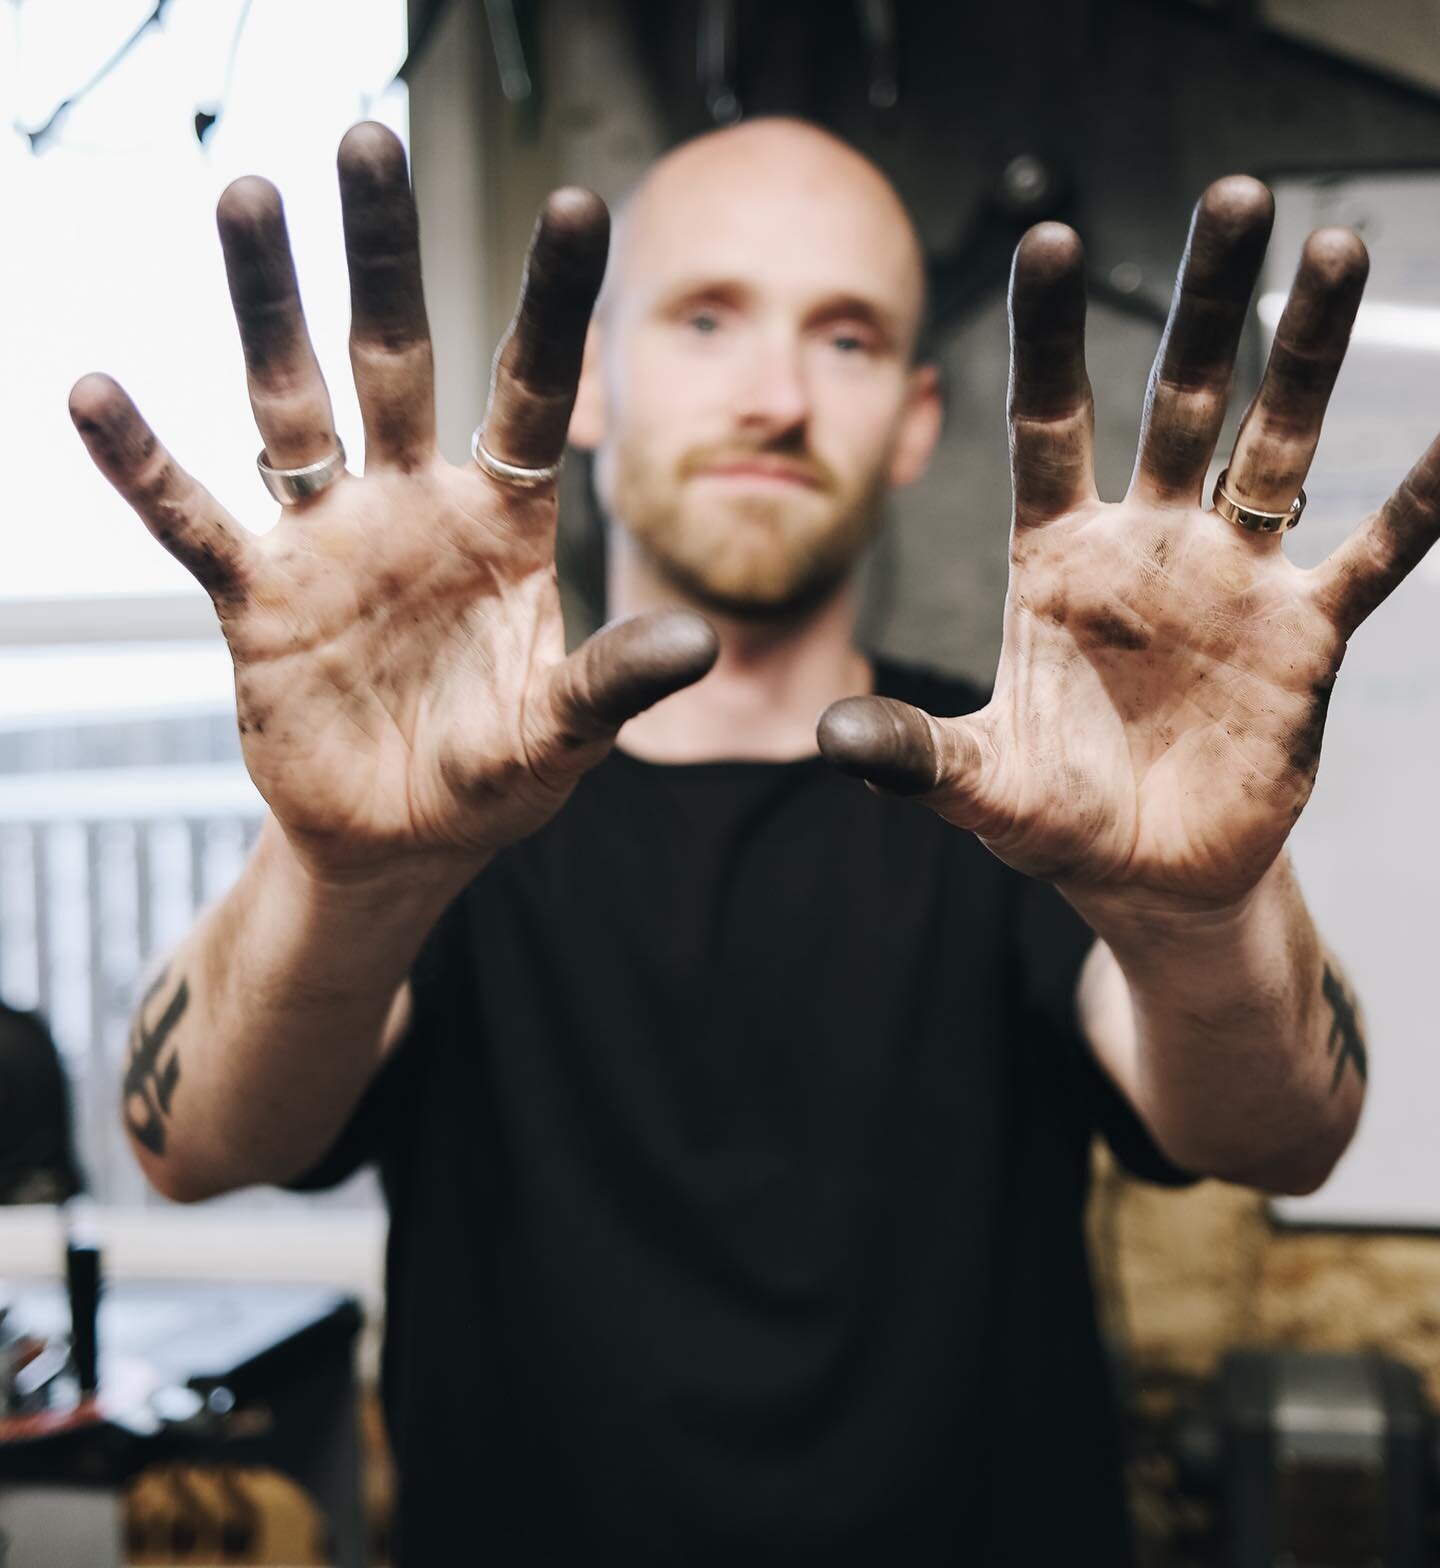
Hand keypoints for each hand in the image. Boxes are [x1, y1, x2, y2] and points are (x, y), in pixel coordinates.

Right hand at [70, 124, 714, 885]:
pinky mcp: (257, 599)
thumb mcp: (560, 735)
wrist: (403, 842)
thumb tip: (697, 645)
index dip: (551, 305)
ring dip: (266, 309)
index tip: (577, 202)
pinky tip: (95, 394)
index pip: (532, 392)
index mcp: (504, 523)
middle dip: (383, 254)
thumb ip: (612, 686)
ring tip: (248, 199)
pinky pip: (194, 522)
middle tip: (365, 138)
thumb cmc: (494, 778)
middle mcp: (415, 506)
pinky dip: (146, 466)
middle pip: (397, 356)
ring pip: (291, 402)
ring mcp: (330, 543)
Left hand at [819, 178, 1439, 912]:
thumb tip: (834, 740)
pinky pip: (1373, 554)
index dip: (1048, 338)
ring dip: (1308, 355)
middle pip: (1179, 400)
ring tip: (1338, 249)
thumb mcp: (980, 785)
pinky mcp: (1303, 635)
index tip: (1047, 236)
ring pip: (1277, 443)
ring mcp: (1232, 580)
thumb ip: (917, 756)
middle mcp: (1148, 545)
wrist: (1147, 876)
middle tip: (1235, 196)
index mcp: (1057, 560)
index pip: (1048, 425)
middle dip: (1206, 303)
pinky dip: (1422, 502)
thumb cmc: (1055, 817)